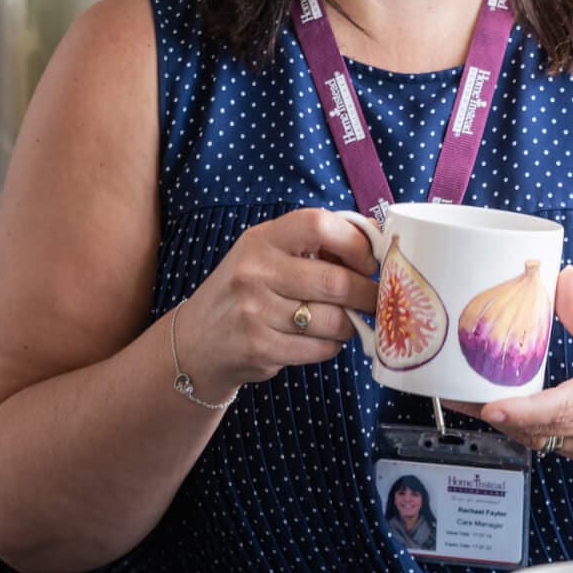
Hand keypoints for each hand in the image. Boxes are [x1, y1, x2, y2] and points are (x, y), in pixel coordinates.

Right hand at [174, 207, 378, 401]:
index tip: (368, 261)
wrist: (196, 342)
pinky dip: (331, 346)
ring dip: (350, 324)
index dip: (355, 243)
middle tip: (376, 300)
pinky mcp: (259, 348)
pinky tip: (320, 340)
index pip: (319, 225)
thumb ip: (314, 247)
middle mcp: (254, 271)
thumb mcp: (267, 256)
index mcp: (262, 239)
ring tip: (345, 322)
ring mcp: (254, 311)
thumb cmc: (247, 293)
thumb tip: (376, 246)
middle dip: (367, 294)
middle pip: (335, 281)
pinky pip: (320, 348)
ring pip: (333, 320)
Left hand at [447, 266, 572, 462]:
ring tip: (463, 399)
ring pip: (540, 440)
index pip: (564, 407)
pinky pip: (549, 445)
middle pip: (541, 427)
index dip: (524, 410)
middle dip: (493, 413)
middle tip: (452, 393)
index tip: (489, 405)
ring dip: (503, 423)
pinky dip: (524, 429)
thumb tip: (558, 277)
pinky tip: (500, 410)